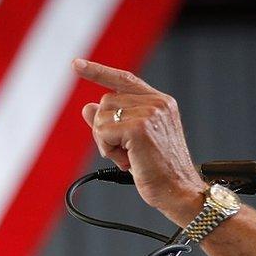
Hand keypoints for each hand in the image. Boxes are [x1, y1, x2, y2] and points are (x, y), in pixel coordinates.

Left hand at [74, 59, 206, 225]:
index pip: (124, 80)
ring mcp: (149, 113)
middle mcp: (157, 103)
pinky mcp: (139, 128)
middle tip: (126, 152)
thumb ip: (114, 121)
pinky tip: (128, 161)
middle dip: (106, 129)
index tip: (76, 64)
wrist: (180, 191)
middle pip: (106, 101)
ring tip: (130, 157)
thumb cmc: (161, 171)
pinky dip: (108, 150)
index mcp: (161, 103)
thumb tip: (87, 107)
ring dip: (107, 142)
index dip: (99, 72)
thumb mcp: (134, 142)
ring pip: (101, 117)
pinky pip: (102, 132)